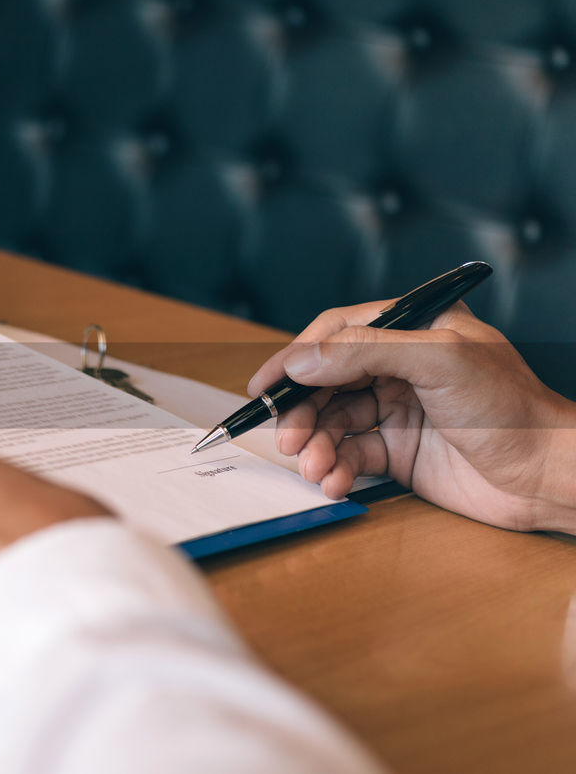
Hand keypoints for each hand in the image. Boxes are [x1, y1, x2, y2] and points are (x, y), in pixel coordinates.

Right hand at [249, 301, 575, 532]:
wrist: (548, 477)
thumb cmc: (513, 409)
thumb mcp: (439, 362)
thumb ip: (367, 352)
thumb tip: (303, 358)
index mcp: (412, 330)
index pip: (337, 333)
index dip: (295, 357)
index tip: (264, 385)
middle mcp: (399, 366)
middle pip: (325, 381)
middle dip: (301, 411)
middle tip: (286, 437)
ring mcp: (396, 409)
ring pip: (332, 421)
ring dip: (314, 445)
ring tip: (313, 467)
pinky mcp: (397, 451)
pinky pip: (348, 455)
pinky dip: (333, 468)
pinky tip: (333, 481)